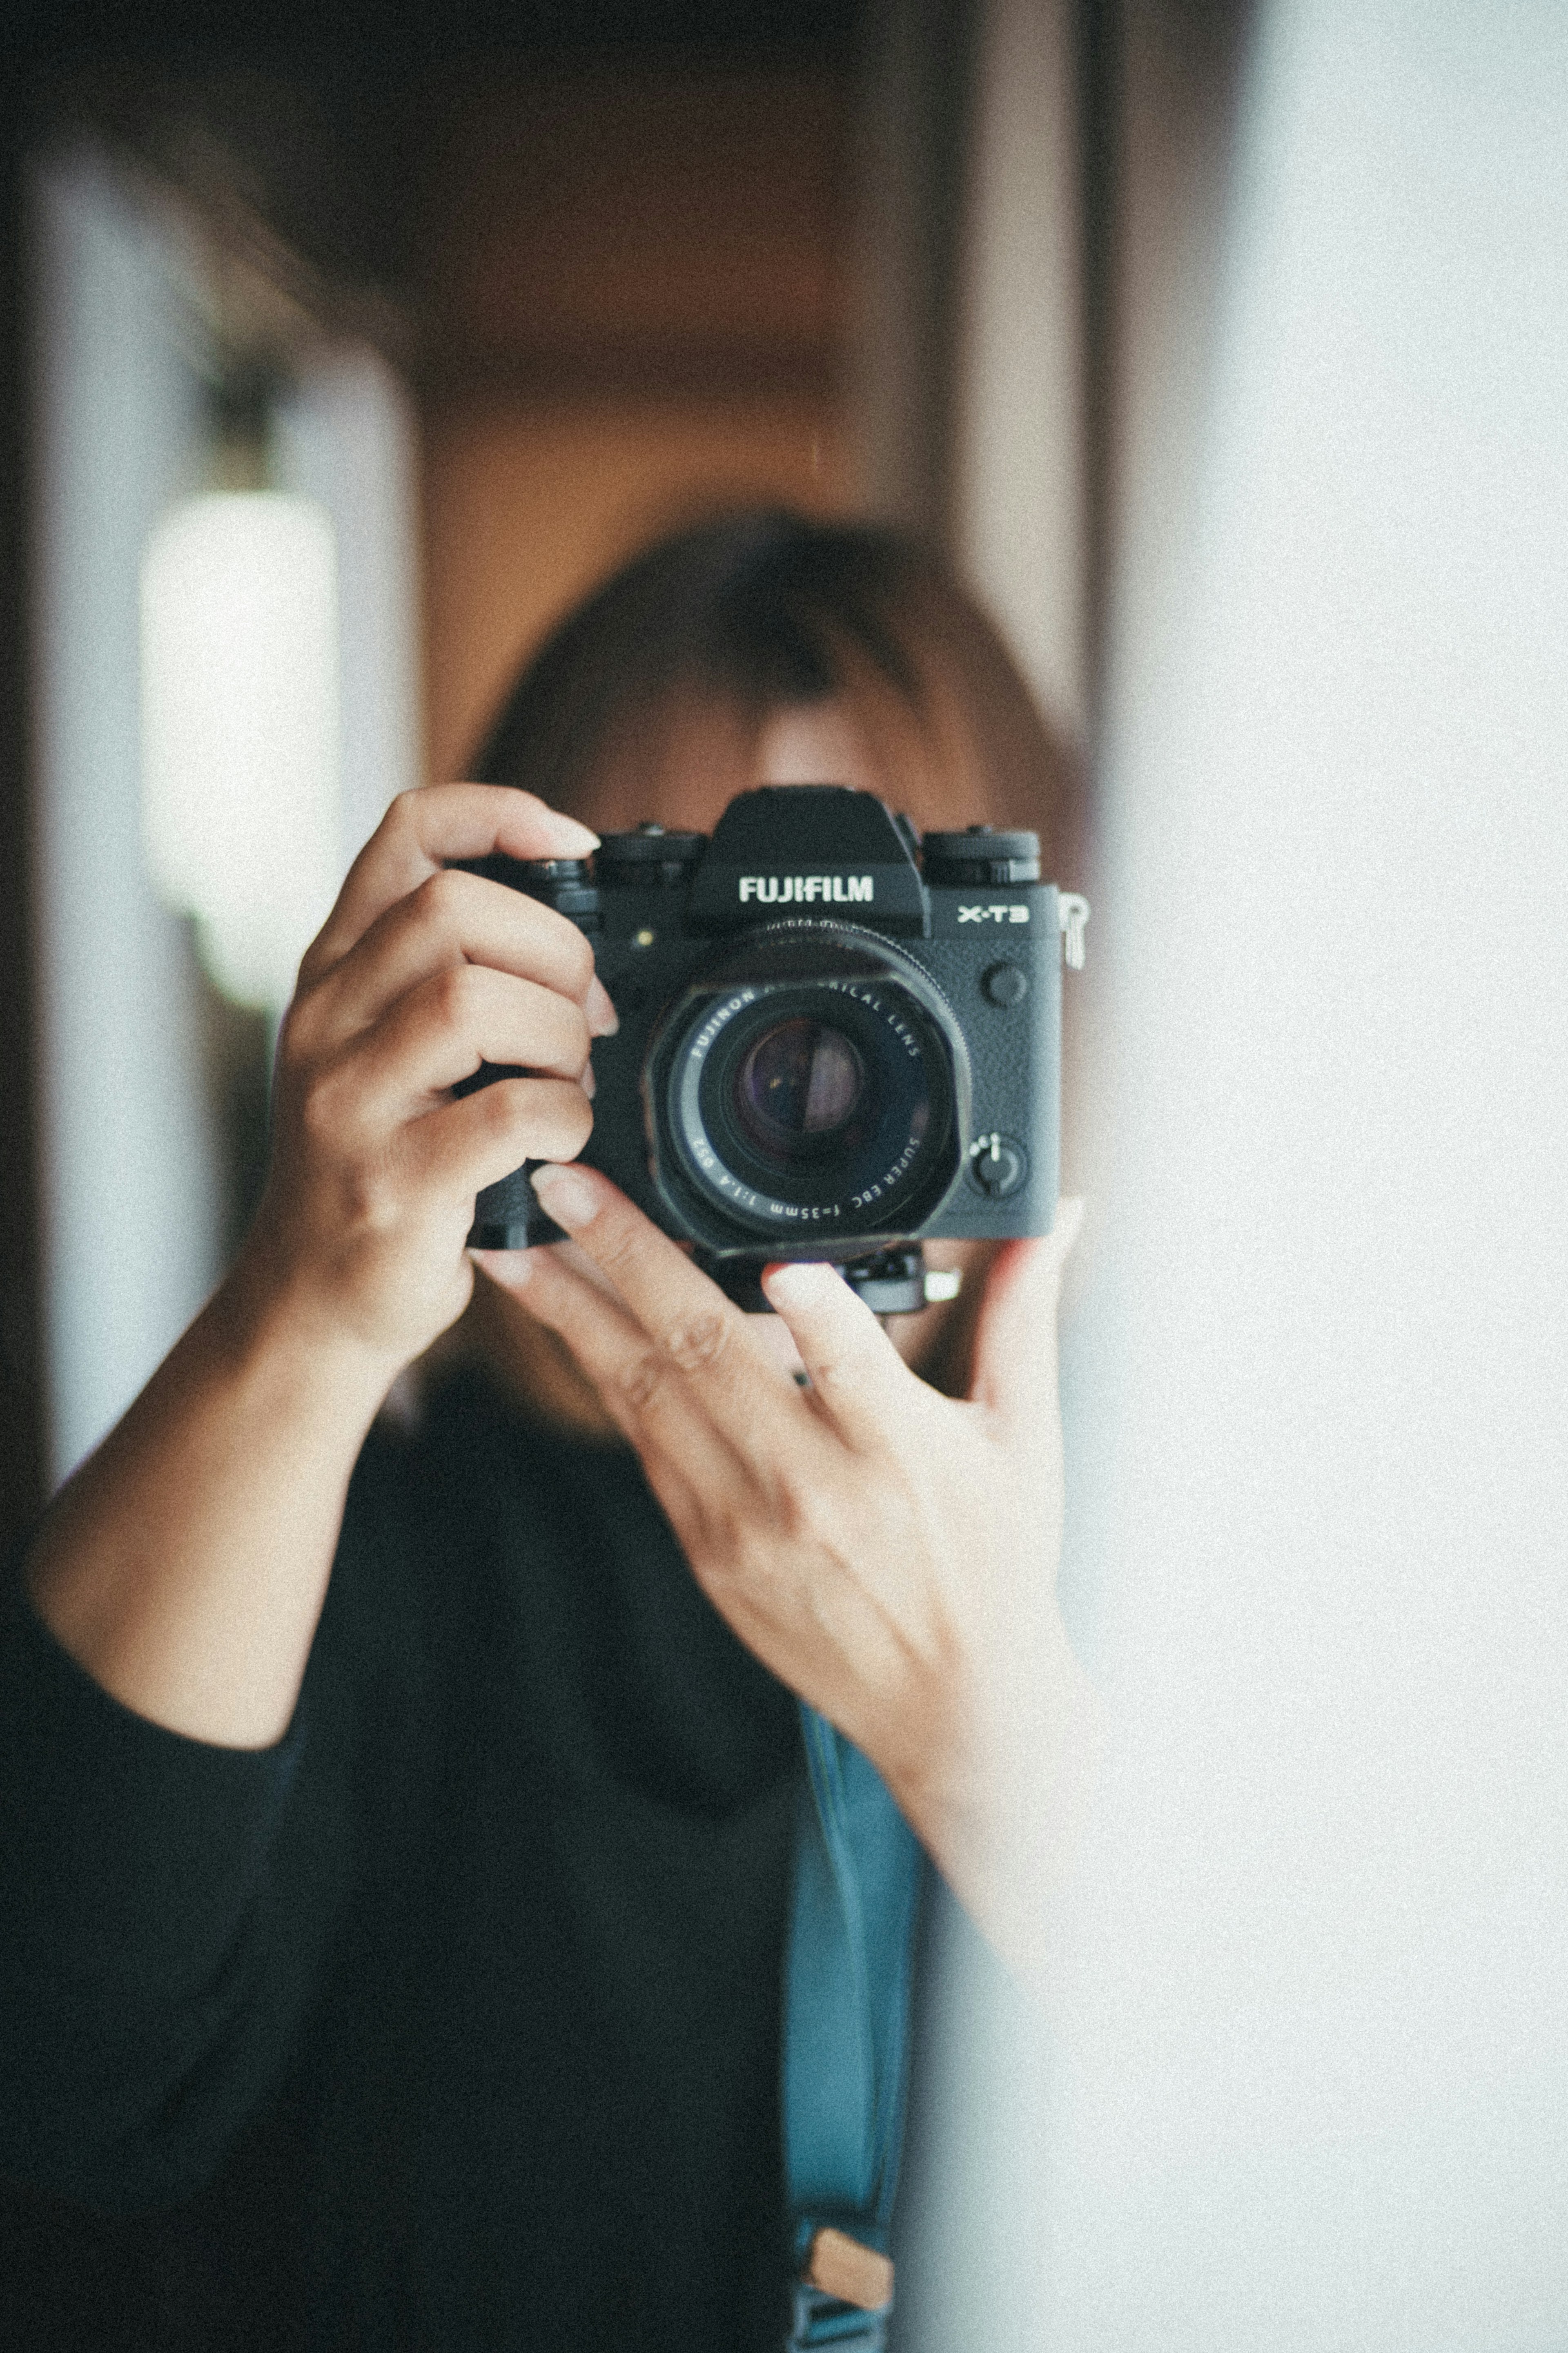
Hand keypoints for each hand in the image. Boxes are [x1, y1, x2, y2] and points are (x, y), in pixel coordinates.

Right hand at [239, 785, 617, 1369]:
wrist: (311, 1299)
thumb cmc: (377, 1164)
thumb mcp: (387, 1048)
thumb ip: (446, 975)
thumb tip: (571, 916)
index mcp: (336, 972)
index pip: (406, 834)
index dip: (499, 813)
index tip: (570, 844)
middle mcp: (328, 1021)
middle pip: (453, 908)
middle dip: (553, 949)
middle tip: (584, 1012)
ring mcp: (351, 1100)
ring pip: (473, 997)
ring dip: (559, 1034)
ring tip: (569, 1080)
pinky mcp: (393, 1181)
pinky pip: (510, 1112)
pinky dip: (565, 1119)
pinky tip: (560, 1143)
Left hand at [477, 1170, 1094, 1973]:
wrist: (953, 1707)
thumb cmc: (996, 1562)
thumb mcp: (1026, 1437)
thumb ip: (1022, 1315)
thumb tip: (1055, 1216)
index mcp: (904, 1457)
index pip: (862, 1374)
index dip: (824, 1320)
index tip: (785, 1264)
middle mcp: (816, 1489)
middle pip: (713, 1358)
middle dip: (628, 1261)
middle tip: (564, 1186)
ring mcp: (747, 1524)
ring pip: (646, 1396)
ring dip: (573, 1313)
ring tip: (514, 1244)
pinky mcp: (707, 1549)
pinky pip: (643, 1443)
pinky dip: (597, 1374)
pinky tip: (557, 1320)